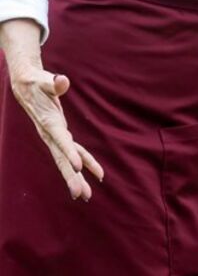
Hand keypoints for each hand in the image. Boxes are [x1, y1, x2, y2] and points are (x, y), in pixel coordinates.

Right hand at [8, 62, 103, 200]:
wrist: (26, 85)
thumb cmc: (37, 82)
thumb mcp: (45, 80)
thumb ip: (54, 83)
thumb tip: (62, 80)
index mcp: (48, 122)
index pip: (60, 140)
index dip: (69, 154)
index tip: (78, 168)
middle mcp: (50, 134)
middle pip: (62, 158)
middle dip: (72, 177)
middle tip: (82, 194)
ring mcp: (54, 136)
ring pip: (67, 160)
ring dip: (78, 177)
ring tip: (87, 195)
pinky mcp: (59, 134)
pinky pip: (73, 151)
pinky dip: (85, 161)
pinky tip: (94, 173)